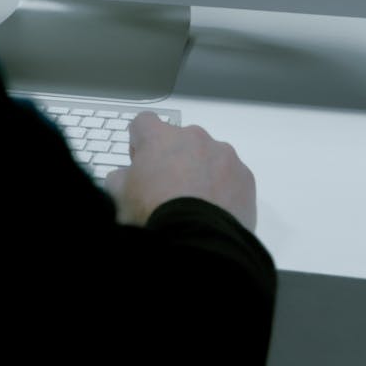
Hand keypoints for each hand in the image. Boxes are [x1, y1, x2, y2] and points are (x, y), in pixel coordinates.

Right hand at [104, 112, 257, 231]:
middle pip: (180, 141)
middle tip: (168, 191)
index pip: (144, 123)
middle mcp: (194, 137)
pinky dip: (223, 189)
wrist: (197, 242)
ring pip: (209, 157)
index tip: (141, 164)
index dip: (140, 143)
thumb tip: (126, 176)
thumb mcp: (119, 197)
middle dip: (174, 159)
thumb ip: (120, 178)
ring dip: (201, 172)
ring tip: (195, 205)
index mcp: (160, 137)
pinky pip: (231, 176)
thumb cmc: (153, 214)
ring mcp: (223, 155)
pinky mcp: (245, 177)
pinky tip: (214, 212)